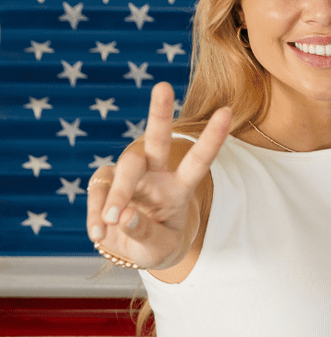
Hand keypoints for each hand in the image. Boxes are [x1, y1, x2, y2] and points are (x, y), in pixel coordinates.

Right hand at [86, 82, 230, 270]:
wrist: (133, 250)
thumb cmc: (157, 244)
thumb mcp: (159, 249)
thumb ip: (146, 234)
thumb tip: (126, 216)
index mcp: (179, 187)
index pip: (198, 161)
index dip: (212, 138)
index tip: (227, 112)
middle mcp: (155, 174)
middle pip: (156, 140)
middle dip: (159, 112)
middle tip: (163, 86)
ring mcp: (128, 175)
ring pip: (124, 167)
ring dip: (118, 194)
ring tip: (111, 223)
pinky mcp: (103, 182)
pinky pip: (99, 193)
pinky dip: (97, 216)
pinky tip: (100, 235)